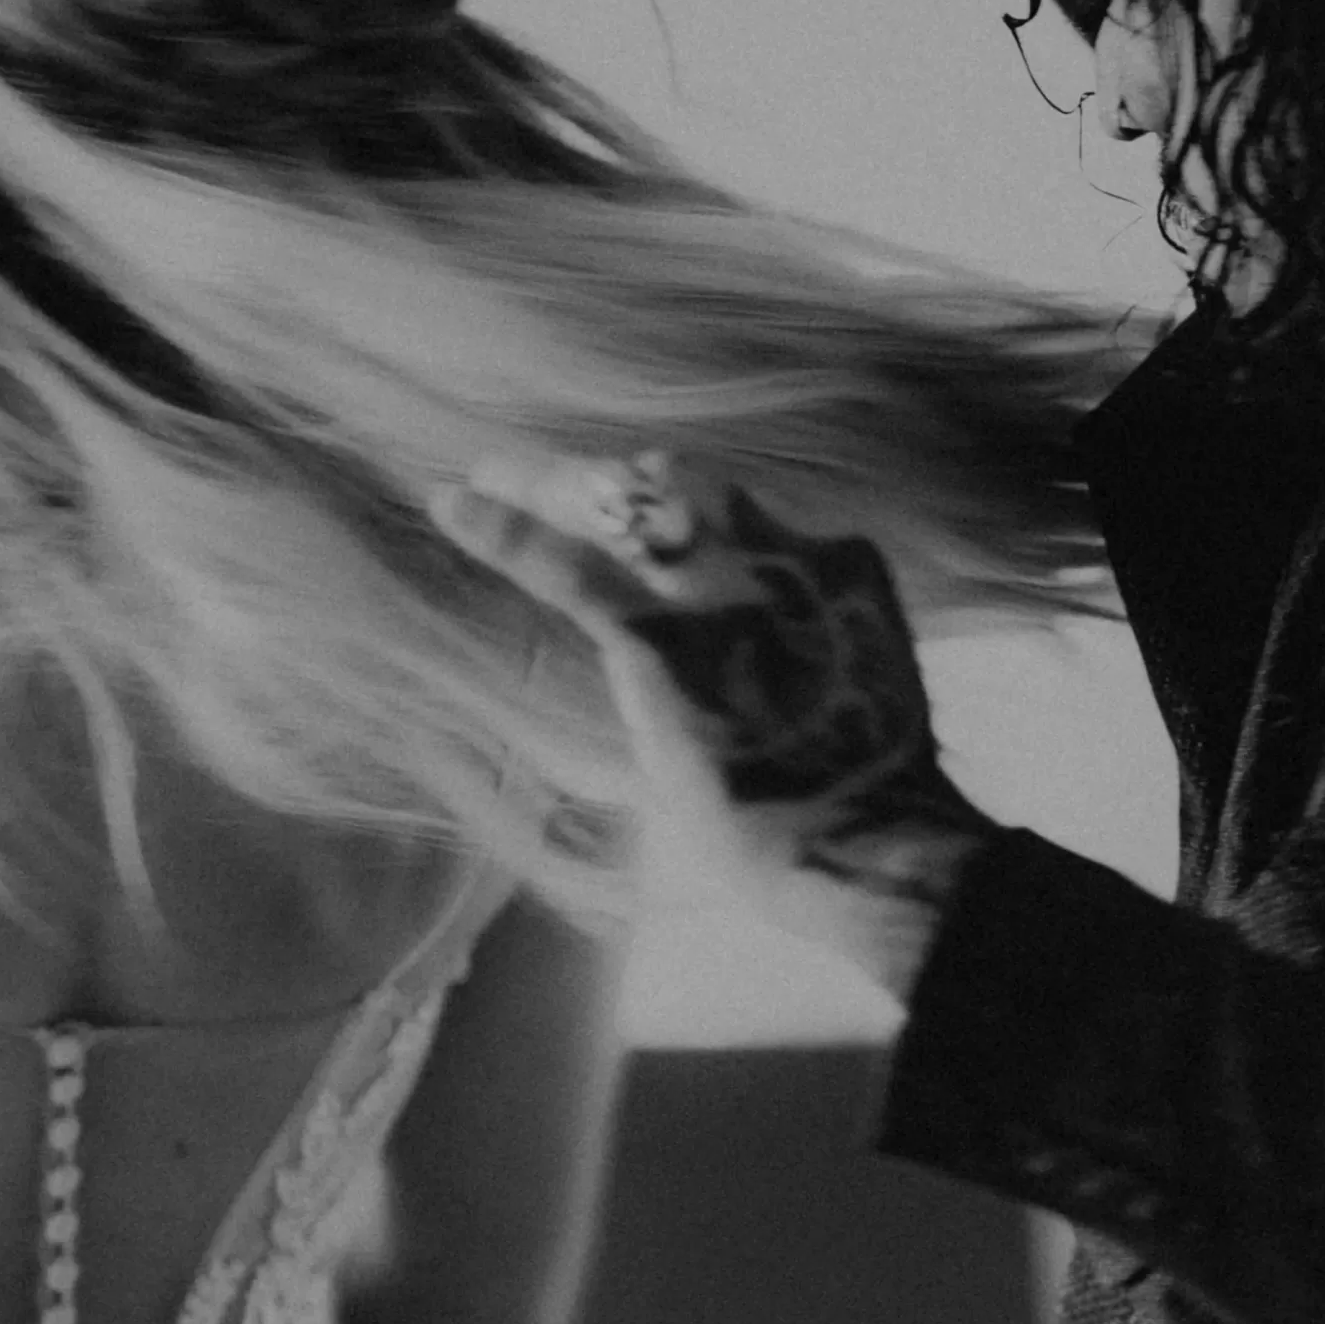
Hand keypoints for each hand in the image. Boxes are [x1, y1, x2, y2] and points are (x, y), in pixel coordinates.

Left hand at [428, 453, 995, 997]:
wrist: (869, 847)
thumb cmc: (863, 806)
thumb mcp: (848, 696)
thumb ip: (797, 655)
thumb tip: (751, 664)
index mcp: (840, 571)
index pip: (744, 513)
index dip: (679, 509)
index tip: (634, 511)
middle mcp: (784, 555)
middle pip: (683, 487)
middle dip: (610, 478)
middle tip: (543, 477)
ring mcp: (720, 587)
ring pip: (622, 507)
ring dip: (547, 487)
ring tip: (489, 476)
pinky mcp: (657, 635)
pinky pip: (567, 565)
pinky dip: (505, 531)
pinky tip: (454, 507)